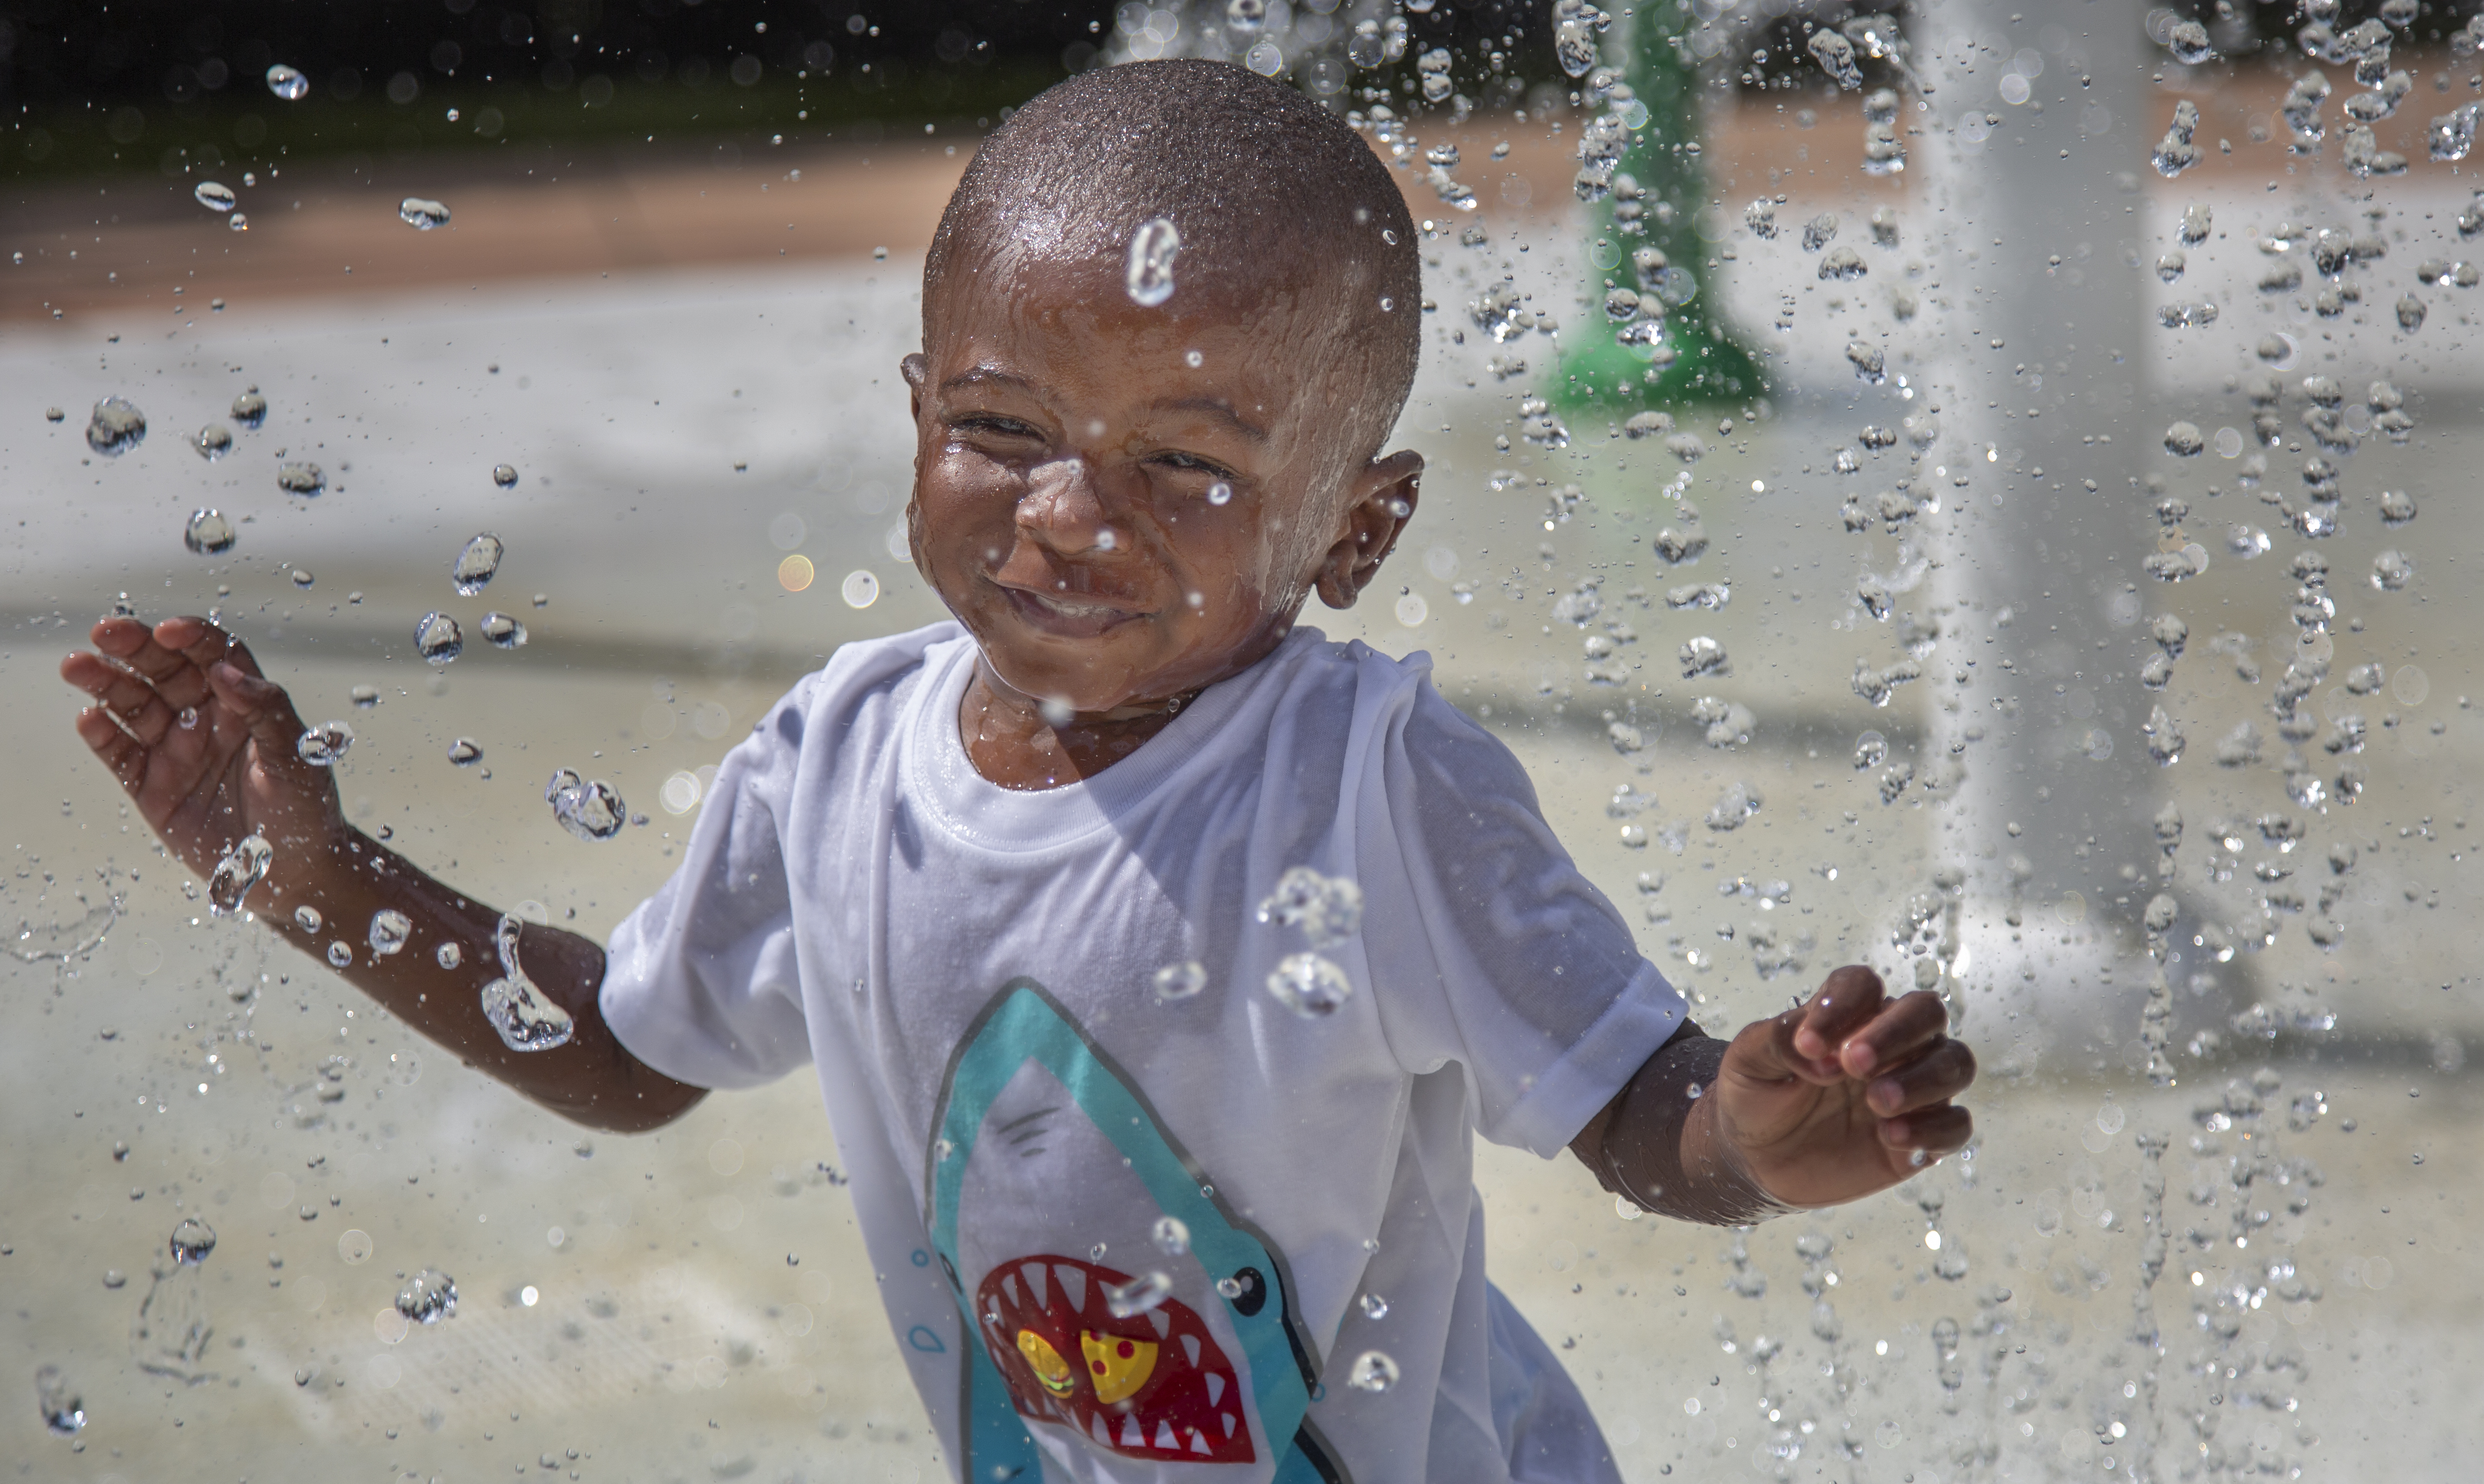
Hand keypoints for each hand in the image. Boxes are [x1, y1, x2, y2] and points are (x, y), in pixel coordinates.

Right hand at [61, 616, 344, 888]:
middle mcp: (205, 719)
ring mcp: (175, 750)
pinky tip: (90, 719)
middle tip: (105, 631)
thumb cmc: (306, 809)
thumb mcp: (297, 756)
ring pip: (135, 705)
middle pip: (165, 671)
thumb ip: (265, 710)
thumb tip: (225, 671)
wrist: (296, 873)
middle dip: (135, 648)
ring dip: (106, 683)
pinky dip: (104, 736)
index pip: (213, 656)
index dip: (191, 637)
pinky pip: (122, 754)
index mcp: (244, 703)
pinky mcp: (152, 786)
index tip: (168, 630)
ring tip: (77, 665)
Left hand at [1709, 965, 1975, 1208]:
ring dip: (1921, 1079)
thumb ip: (1777, 1040)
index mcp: (1848, 1015)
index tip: (1809, 1044)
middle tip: (1854, 1063)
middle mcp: (1892, 1043)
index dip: (1843, 1006)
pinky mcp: (1924, 1135)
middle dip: (1895, 1033)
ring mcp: (1914, 1087)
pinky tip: (1891, 1138)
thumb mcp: (1747, 1061)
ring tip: (1876, 1102)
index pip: (1863, 986)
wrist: (1758, 1160)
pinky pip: (1955, 1125)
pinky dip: (1933, 1129)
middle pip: (1924, 1012)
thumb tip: (1819, 1052)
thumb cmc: (1757, 1096)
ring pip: (1953, 1063)